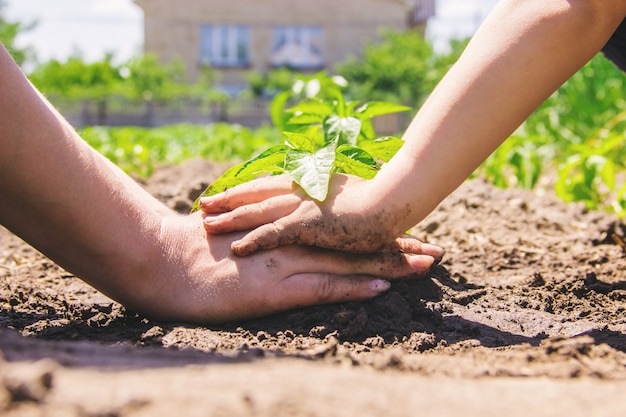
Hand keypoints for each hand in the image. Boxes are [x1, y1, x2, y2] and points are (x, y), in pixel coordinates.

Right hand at [123, 212, 436, 322]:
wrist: (164, 261)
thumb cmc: (196, 249)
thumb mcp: (239, 231)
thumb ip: (267, 228)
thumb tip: (287, 225)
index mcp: (288, 229)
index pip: (342, 229)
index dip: (378, 232)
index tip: (411, 231)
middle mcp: (295, 241)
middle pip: (356, 244)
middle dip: (398, 245)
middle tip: (437, 246)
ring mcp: (289, 263)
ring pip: (349, 262)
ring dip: (389, 263)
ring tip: (427, 265)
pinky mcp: (277, 288)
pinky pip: (323, 287)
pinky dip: (354, 287)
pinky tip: (383, 288)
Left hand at [200, 174, 442, 257]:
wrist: (393, 196)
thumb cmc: (377, 192)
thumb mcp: (347, 189)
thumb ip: (329, 191)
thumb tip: (322, 193)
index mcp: (309, 180)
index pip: (269, 183)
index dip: (244, 188)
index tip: (223, 191)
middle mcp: (301, 189)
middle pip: (256, 193)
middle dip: (228, 199)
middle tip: (203, 205)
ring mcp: (304, 206)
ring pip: (258, 211)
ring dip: (231, 218)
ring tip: (206, 224)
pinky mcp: (311, 225)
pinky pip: (276, 233)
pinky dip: (255, 239)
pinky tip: (237, 248)